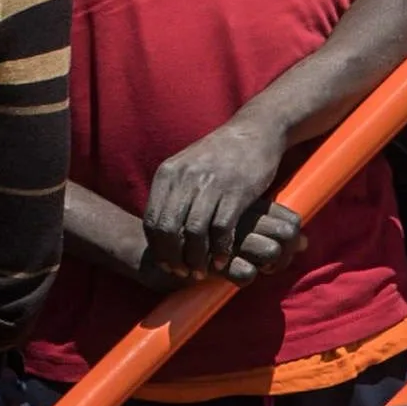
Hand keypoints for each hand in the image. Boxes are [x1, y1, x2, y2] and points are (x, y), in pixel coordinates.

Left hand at [138, 111, 298, 281]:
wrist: (254, 132)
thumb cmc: (219, 154)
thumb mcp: (187, 166)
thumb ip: (171, 191)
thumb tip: (158, 225)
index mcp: (168, 173)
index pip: (152, 220)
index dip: (157, 248)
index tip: (166, 263)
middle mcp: (185, 178)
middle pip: (169, 230)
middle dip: (174, 258)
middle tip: (182, 273)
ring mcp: (211, 184)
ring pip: (194, 234)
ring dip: (197, 259)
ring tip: (201, 272)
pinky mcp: (236, 192)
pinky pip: (222, 230)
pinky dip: (221, 251)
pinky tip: (223, 261)